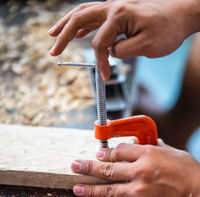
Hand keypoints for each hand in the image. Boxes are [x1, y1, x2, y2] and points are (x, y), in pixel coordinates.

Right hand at [49, 0, 199, 80]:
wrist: (181, 15)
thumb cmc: (167, 29)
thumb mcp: (146, 46)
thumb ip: (122, 50)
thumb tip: (109, 52)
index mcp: (119, 14)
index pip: (100, 43)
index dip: (101, 62)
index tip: (105, 75)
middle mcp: (113, 6)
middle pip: (79, 19)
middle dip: (63, 36)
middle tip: (52, 49)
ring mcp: (114, 7)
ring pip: (83, 14)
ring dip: (66, 25)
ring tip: (53, 35)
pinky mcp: (117, 11)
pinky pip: (93, 16)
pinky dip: (81, 24)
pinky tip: (76, 32)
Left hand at [71, 139, 199, 196]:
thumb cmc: (190, 174)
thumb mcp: (174, 153)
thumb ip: (157, 147)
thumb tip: (150, 141)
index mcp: (148, 154)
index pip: (119, 150)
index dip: (106, 152)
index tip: (98, 153)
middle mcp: (139, 171)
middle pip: (107, 167)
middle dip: (88, 166)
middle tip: (74, 165)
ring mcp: (138, 190)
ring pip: (107, 188)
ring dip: (89, 188)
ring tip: (76, 187)